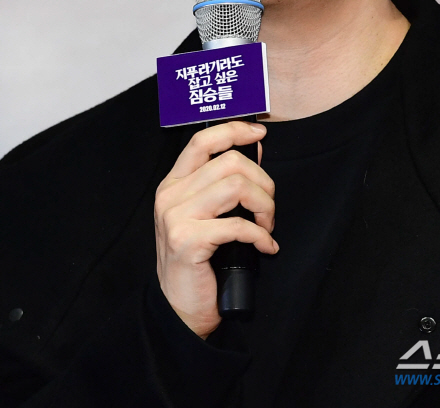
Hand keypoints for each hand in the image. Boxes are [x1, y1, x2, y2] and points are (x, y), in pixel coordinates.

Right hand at [154, 120, 277, 339]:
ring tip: (266, 226)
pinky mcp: (187, 241)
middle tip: (268, 208)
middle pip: (229, 162)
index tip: (259, 133)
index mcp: (174, 183)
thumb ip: (226, 181)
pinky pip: (238, 225)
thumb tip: (255, 146)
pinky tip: (265, 246)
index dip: (234, 130)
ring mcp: (176, 217)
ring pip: (236, 187)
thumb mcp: (208, 215)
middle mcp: (170, 195)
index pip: (203, 141)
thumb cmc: (199, 261)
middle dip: (262, 182)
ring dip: (264, 207)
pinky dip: (260, 235)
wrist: (179, 309)